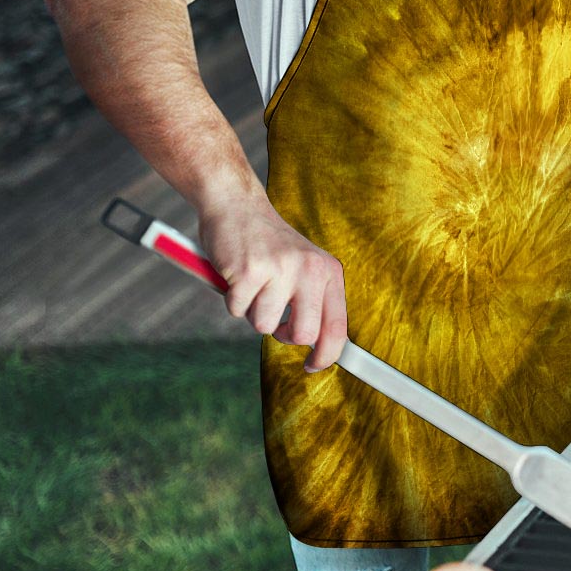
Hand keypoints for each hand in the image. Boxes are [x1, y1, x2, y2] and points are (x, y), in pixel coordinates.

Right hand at [198, 197, 346, 372]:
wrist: (237, 205)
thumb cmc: (268, 244)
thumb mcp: (304, 267)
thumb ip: (314, 301)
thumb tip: (321, 348)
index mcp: (328, 271)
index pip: (337, 327)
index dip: (327, 355)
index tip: (313, 366)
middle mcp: (310, 270)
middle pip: (304, 334)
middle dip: (283, 334)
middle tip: (274, 316)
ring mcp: (280, 269)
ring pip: (264, 326)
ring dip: (252, 311)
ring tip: (253, 283)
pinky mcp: (249, 271)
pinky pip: (237, 310)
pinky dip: (232, 299)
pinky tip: (237, 275)